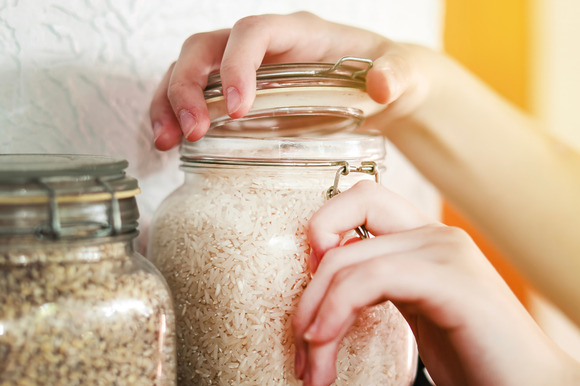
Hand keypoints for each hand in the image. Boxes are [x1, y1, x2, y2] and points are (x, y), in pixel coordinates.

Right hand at [149, 11, 431, 149]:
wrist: (383, 87)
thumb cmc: (389, 74)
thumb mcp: (402, 73)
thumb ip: (395, 75)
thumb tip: (380, 86)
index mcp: (298, 33)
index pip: (253, 32)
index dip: (236, 64)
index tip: (237, 109)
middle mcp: (263, 45)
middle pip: (205, 47)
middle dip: (188, 86)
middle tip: (192, 132)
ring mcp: (245, 68)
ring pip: (188, 70)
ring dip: (169, 103)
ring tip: (167, 143)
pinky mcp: (237, 93)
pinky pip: (193, 96)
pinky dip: (175, 117)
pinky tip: (172, 147)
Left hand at [291, 180, 567, 385]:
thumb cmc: (481, 365)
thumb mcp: (422, 316)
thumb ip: (387, 292)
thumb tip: (327, 299)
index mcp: (430, 241)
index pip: (360, 198)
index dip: (322, 230)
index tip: (312, 291)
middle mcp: (437, 236)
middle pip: (342, 221)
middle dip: (307, 288)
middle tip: (300, 346)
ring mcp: (446, 255)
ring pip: (346, 260)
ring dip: (313, 318)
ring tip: (312, 368)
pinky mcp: (450, 283)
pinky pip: (370, 281)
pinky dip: (335, 313)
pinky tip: (327, 347)